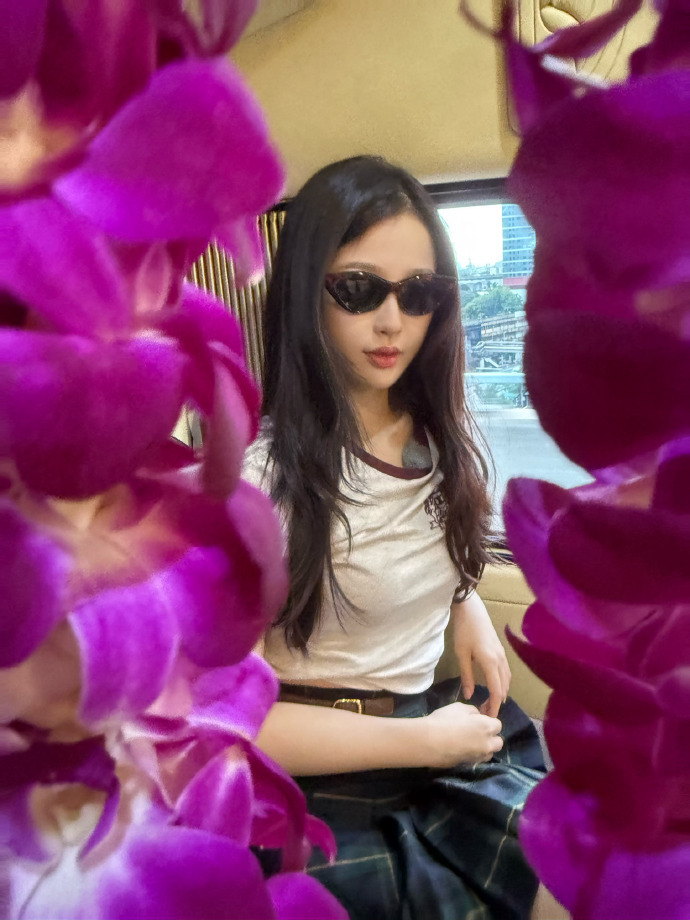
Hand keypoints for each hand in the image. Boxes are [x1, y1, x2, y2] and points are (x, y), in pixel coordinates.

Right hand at [421, 702, 502, 767]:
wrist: (430, 742)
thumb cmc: (445, 720)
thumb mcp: (459, 707)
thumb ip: (472, 712)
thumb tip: (477, 717)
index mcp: (487, 727)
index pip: (498, 725)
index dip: (489, 722)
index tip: (479, 720)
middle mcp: (487, 744)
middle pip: (498, 742)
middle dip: (492, 738)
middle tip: (478, 732)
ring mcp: (478, 757)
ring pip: (489, 753)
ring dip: (485, 748)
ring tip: (471, 742)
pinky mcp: (469, 765)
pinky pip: (477, 760)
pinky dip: (474, 755)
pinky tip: (462, 749)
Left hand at [453, 593, 510, 717]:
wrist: (472, 609)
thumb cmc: (464, 630)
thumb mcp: (461, 654)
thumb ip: (466, 676)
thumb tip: (469, 696)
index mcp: (490, 662)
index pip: (496, 690)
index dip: (494, 706)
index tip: (490, 718)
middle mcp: (500, 660)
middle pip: (504, 687)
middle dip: (497, 702)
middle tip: (486, 714)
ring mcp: (502, 655)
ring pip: (507, 680)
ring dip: (501, 693)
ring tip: (490, 703)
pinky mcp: (501, 651)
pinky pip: (506, 672)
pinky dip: (502, 683)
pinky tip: (495, 687)